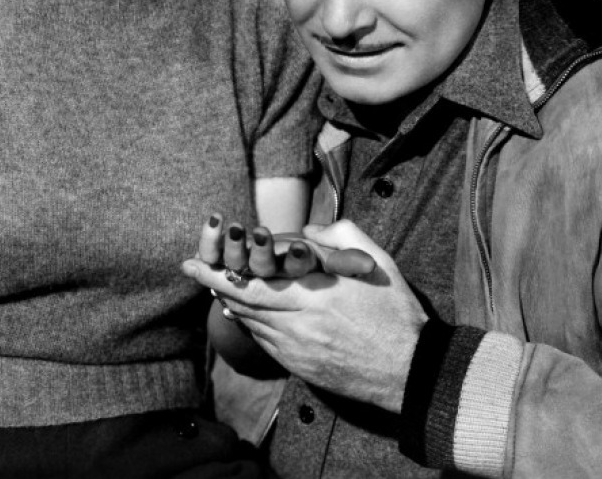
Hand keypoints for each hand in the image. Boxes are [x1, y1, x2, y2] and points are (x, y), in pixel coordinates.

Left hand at [183, 220, 427, 411]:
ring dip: (230, 301)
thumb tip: (306, 230)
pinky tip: (242, 310)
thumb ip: (340, 237)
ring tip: (213, 282)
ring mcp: (297, 350)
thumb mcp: (375, 263)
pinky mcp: (299, 367)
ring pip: (251, 322)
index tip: (195, 259)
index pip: (255, 282)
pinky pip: (263, 341)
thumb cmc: (396, 313)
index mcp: (317, 295)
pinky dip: (249, 322)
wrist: (411, 371)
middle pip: (244, 302)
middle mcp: (299, 324)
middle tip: (190, 266)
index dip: (221, 271)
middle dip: (214, 282)